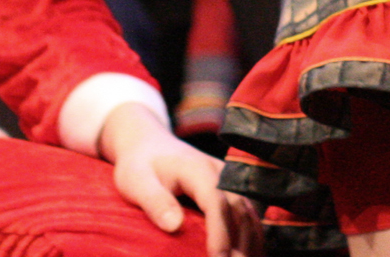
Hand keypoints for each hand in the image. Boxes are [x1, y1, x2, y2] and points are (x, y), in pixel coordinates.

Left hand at [100, 102, 261, 256]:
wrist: (149, 144)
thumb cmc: (140, 165)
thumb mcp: (137, 181)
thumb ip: (155, 201)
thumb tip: (174, 226)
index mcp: (197, 169)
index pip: (216, 202)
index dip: (220, 233)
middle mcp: (221, 172)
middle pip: (239, 210)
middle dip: (239, 245)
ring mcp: (229, 181)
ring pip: (249, 213)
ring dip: (250, 244)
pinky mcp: (231, 190)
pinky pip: (249, 214)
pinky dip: (252, 237)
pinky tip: (249, 255)